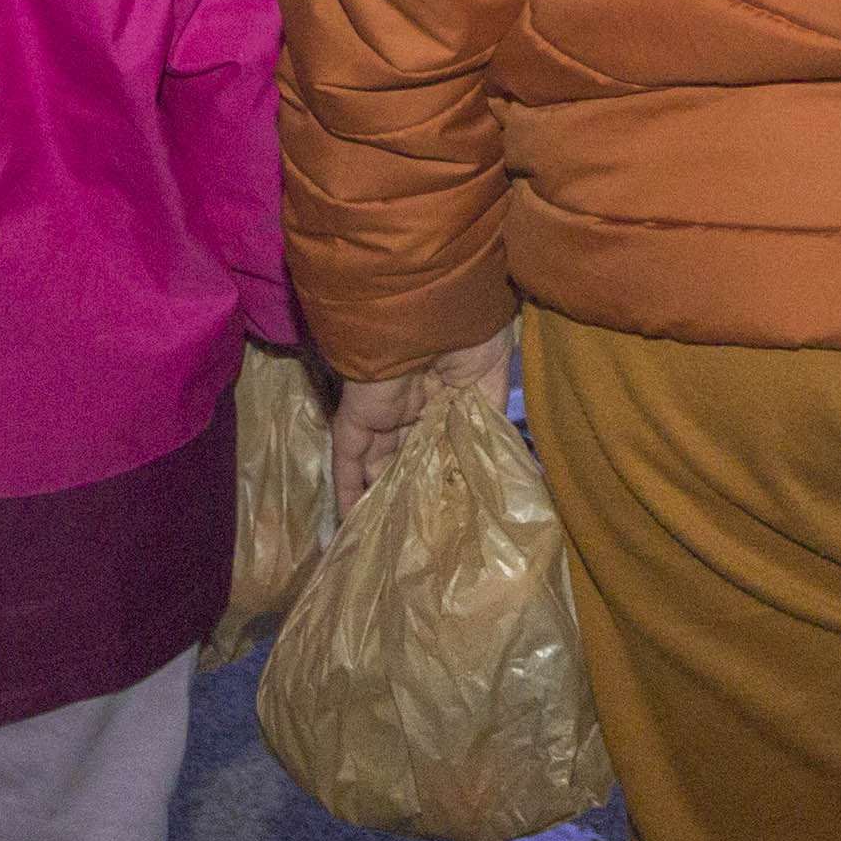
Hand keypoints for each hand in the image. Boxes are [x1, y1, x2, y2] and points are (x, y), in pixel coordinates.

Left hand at [328, 327, 515, 520]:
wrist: (435, 302)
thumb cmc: (470, 332)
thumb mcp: (490, 382)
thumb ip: (485, 425)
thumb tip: (493, 468)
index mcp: (445, 392)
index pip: (440, 442)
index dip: (445, 474)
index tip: (452, 511)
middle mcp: (412, 404)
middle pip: (407, 456)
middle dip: (413, 490)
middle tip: (420, 534)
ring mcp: (382, 410)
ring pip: (377, 461)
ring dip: (382, 496)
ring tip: (390, 538)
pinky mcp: (357, 414)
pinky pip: (347, 455)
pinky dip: (348, 488)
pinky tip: (353, 522)